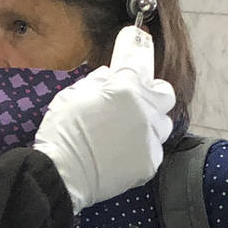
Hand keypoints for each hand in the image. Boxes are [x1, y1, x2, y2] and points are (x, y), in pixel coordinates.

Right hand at [30, 66, 176, 211]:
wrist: (62, 173)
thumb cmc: (62, 132)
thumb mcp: (71, 95)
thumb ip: (95, 81)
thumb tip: (108, 77)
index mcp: (125, 88)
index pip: (140, 65)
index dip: (137, 59)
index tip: (135, 55)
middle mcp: (144, 110)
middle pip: (165, 95)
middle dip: (153, 94)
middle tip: (137, 99)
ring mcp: (150, 138)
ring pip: (162, 125)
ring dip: (149, 124)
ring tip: (128, 132)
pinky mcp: (150, 162)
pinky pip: (153, 150)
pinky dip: (141, 150)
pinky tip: (121, 154)